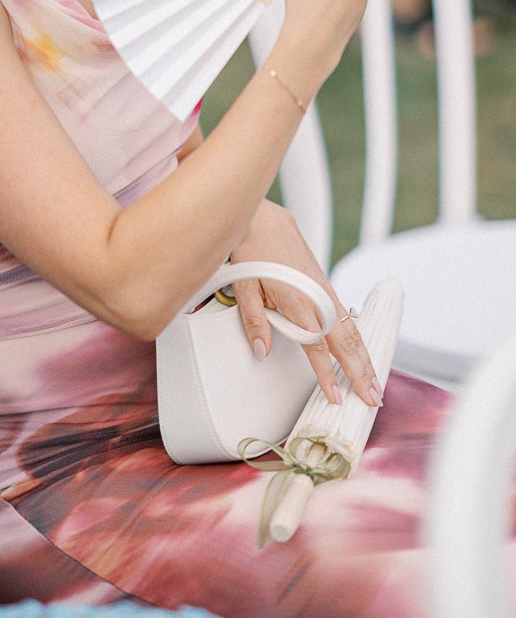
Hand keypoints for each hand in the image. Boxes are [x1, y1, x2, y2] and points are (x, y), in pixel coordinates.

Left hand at [229, 200, 383, 408]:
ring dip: (364, 357)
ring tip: (375, 382)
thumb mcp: (243, 286)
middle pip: (345, 341)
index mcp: (297, 299)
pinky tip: (361, 352)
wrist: (262, 217)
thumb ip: (254, 320)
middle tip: (374, 400)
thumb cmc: (250, 249)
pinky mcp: (324, 283)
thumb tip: (262, 351)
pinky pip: (346, 315)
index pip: (316, 346)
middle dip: (361, 372)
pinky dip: (357, 338)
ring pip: (351, 328)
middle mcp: (317, 295)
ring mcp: (324, 289)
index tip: (335, 396)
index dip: (326, 374)